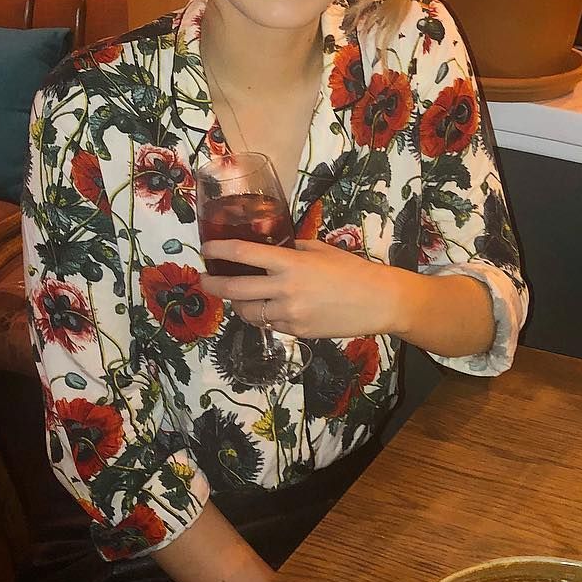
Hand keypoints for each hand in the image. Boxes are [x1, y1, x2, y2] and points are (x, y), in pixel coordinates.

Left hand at [198, 238, 422, 340]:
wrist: (378, 301)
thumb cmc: (352, 269)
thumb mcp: (320, 249)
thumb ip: (292, 249)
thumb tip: (271, 249)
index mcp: (290, 264)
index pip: (243, 255)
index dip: (219, 250)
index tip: (205, 249)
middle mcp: (285, 290)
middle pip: (235, 290)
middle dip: (212, 285)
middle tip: (203, 280)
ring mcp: (289, 315)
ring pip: (248, 313)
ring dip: (237, 304)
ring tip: (236, 296)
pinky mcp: (296, 332)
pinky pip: (270, 324)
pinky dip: (264, 315)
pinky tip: (266, 308)